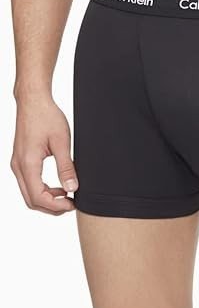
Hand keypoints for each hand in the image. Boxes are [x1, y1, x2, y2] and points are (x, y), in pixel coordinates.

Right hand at [10, 95, 77, 214]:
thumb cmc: (46, 116)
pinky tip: (57, 185)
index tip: (72, 204)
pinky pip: (28, 183)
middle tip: (71, 204)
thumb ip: (66, 166)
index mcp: (28, 163)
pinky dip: (41, 189)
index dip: (56, 206)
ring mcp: (17, 164)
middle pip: (31, 200)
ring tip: (66, 195)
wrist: (33, 101)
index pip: (38, 197)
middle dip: (51, 207)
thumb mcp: (62, 141)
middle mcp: (18, 166)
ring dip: (46, 199)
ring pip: (28, 193)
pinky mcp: (20, 160)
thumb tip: (72, 187)